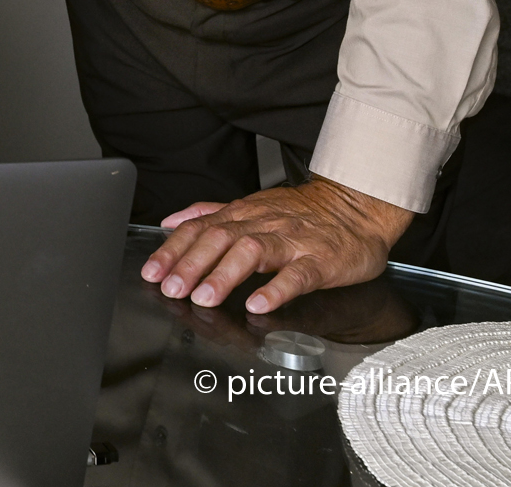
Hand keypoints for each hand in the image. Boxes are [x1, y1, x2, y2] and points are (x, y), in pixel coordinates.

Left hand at [140, 176, 412, 314]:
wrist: (358, 206)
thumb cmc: (305, 214)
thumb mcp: (253, 207)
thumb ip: (211, 214)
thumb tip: (171, 221)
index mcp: (244, 215)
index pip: (199, 229)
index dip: (173, 251)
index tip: (151, 273)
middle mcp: (263, 224)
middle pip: (220, 239)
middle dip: (191, 264)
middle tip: (171, 289)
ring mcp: (292, 241)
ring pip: (253, 252)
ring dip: (225, 274)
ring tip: (205, 297)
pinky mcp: (320, 260)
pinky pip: (297, 274)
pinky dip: (276, 289)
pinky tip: (259, 304)